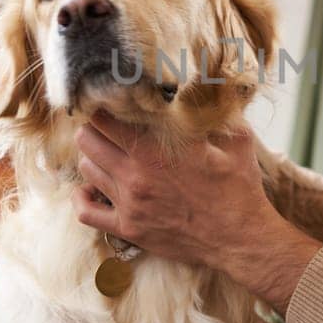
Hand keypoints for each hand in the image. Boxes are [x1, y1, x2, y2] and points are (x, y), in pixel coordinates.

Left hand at [72, 112, 321, 310]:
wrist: (240, 239)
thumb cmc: (239, 188)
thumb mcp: (236, 140)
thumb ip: (219, 111)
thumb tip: (214, 82)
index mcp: (158, 148)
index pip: (107, 117)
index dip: (106, 106)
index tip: (114, 104)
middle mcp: (136, 173)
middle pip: (87, 139)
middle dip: (94, 128)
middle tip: (107, 127)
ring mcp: (129, 202)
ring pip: (86, 169)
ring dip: (92, 158)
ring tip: (107, 155)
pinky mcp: (128, 228)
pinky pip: (86, 212)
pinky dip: (82, 198)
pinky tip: (91, 189)